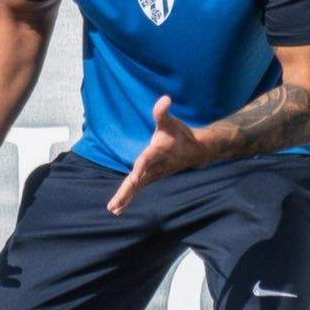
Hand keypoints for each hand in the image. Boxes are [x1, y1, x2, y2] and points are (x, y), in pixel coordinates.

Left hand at [108, 96, 207, 214]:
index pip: (146, 162)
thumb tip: (164, 99)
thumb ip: (162, 112)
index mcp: (157, 153)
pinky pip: (139, 188)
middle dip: (126, 193)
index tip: (134, 179)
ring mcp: (154, 174)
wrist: (196, 150)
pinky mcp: (152, 177)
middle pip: (138, 182)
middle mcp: (154, 167)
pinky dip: (129, 197)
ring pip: (137, 188)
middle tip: (113, 206)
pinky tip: (119, 207)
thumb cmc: (180, 134)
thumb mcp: (171, 122)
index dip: (140, 169)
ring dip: (125, 198)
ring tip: (113, 210)